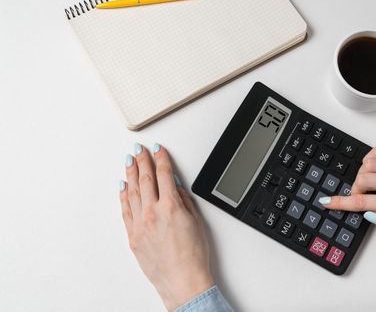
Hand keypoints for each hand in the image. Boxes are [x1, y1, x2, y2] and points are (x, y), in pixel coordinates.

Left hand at [119, 143, 212, 310]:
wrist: (183, 281)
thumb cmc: (193, 256)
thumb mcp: (196, 221)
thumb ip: (183, 200)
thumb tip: (173, 187)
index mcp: (170, 207)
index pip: (164, 175)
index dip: (160, 159)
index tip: (158, 150)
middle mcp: (152, 213)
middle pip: (146, 180)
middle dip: (142, 161)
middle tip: (139, 150)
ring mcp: (140, 225)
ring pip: (132, 192)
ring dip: (131, 174)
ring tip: (129, 161)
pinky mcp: (133, 236)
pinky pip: (125, 210)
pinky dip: (123, 196)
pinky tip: (123, 186)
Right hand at [321, 146, 375, 237]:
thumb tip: (369, 214)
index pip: (362, 202)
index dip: (340, 203)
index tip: (326, 202)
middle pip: (362, 180)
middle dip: (356, 188)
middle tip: (363, 194)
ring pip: (367, 164)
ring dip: (363, 173)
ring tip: (371, 182)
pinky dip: (370, 159)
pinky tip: (375, 168)